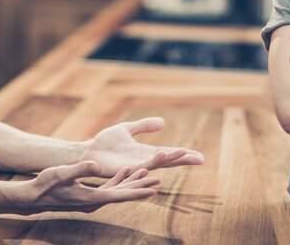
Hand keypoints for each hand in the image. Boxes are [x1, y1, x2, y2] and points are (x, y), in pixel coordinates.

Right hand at [22, 161, 158, 213]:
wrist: (33, 197)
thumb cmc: (45, 185)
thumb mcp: (61, 174)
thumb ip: (80, 169)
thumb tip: (96, 165)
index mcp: (91, 198)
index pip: (119, 195)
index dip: (136, 192)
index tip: (152, 190)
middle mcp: (95, 202)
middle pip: (123, 194)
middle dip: (140, 187)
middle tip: (158, 180)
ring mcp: (92, 200)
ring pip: (118, 190)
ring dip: (132, 182)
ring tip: (148, 174)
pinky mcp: (89, 195)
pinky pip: (109, 188)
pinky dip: (119, 179)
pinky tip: (126, 170)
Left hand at [78, 117, 203, 176]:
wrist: (89, 150)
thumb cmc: (106, 142)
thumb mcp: (127, 129)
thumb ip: (143, 126)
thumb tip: (162, 122)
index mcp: (145, 152)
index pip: (168, 153)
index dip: (182, 154)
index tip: (199, 156)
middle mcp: (143, 160)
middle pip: (168, 160)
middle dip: (183, 159)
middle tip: (200, 159)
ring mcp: (135, 165)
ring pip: (157, 163)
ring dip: (171, 159)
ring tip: (185, 154)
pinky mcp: (126, 167)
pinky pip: (142, 164)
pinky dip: (154, 160)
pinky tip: (164, 154)